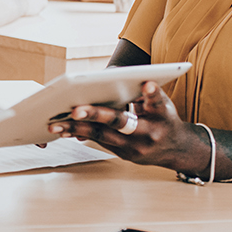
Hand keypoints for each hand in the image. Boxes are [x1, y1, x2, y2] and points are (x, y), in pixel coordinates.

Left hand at [46, 81, 206, 175]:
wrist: (177, 151)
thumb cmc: (166, 120)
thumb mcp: (164, 104)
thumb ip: (148, 92)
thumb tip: (127, 76)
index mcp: (160, 118)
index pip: (155, 103)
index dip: (151, 93)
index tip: (147, 83)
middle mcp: (146, 135)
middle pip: (118, 124)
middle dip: (94, 115)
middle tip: (74, 110)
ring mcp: (133, 148)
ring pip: (102, 137)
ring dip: (77, 130)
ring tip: (55, 124)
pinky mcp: (122, 154)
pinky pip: (98, 142)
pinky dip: (80, 134)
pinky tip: (62, 129)